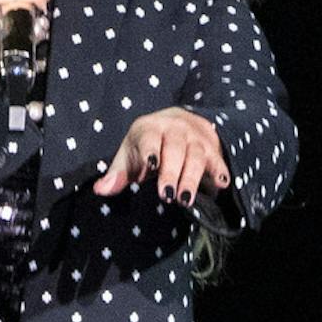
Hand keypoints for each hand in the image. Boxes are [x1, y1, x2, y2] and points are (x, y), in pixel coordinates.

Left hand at [96, 109, 230, 205]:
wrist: (179, 121)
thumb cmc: (149, 144)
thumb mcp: (130, 154)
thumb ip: (117, 174)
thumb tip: (100, 190)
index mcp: (150, 128)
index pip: (150, 138)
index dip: (151, 151)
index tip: (151, 166)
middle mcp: (175, 129)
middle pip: (176, 149)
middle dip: (172, 173)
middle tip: (168, 197)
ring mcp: (196, 137)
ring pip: (197, 155)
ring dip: (192, 178)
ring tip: (185, 200)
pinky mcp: (212, 146)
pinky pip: (217, 158)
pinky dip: (220, 170)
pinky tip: (221, 184)